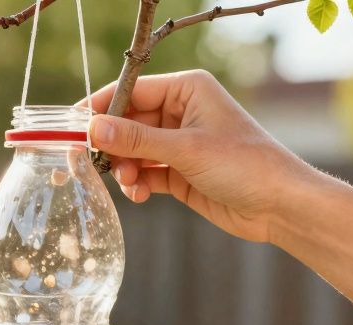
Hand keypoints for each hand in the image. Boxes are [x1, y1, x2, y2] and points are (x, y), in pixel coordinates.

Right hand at [84, 70, 314, 243]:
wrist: (279, 205)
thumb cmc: (244, 164)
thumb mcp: (186, 149)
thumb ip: (137, 139)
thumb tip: (94, 128)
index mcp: (187, 89)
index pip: (131, 91)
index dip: (101, 108)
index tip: (73, 126)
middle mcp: (181, 111)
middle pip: (128, 122)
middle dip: (111, 144)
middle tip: (90, 163)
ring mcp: (180, 143)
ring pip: (133, 150)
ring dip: (124, 168)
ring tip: (129, 184)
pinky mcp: (180, 172)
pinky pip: (145, 173)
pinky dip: (137, 184)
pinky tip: (140, 195)